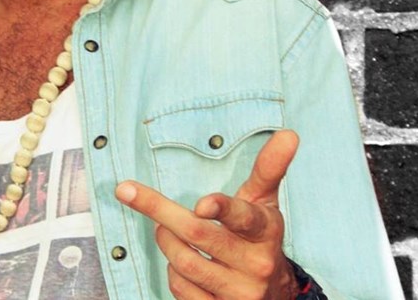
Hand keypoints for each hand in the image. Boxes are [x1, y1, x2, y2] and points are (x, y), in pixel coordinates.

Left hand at [115, 129, 300, 299]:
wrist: (275, 292)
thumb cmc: (258, 235)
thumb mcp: (264, 200)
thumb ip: (269, 167)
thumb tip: (289, 134)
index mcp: (265, 230)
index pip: (244, 217)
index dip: (221, 209)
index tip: (201, 203)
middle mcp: (256, 264)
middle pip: (198, 235)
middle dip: (159, 211)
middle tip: (128, 191)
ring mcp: (239, 294)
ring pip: (185, 263)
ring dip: (164, 240)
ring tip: (164, 229)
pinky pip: (182, 291)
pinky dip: (173, 274)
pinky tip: (179, 262)